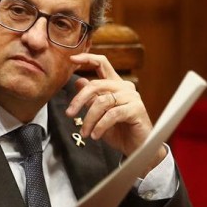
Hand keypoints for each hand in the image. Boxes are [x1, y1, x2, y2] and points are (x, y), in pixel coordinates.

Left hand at [66, 53, 165, 173]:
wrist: (136, 148)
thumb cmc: (117, 131)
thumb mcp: (98, 114)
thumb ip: (90, 98)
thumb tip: (78, 81)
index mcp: (115, 84)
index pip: (102, 63)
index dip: (87, 58)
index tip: (72, 58)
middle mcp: (124, 87)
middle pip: (96, 84)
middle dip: (79, 100)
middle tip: (69, 114)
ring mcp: (132, 97)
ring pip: (102, 102)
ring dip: (89, 119)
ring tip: (84, 132)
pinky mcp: (136, 109)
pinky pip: (112, 114)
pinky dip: (100, 126)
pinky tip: (95, 136)